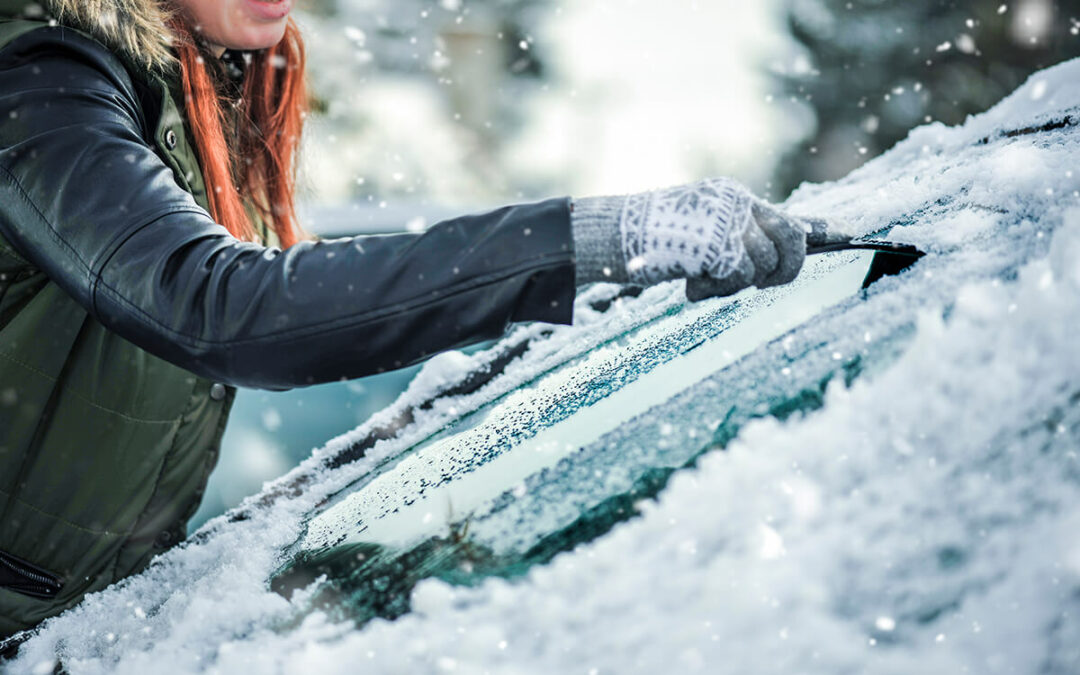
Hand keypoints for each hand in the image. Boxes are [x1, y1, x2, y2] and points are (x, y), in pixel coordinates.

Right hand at [572, 177, 836, 299]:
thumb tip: (761, 257)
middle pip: (791, 238)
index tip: (848, 232)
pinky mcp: (716, 243)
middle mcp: (733, 202)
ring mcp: (725, 220)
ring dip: (734, 285)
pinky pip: (739, 277)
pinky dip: (716, 290)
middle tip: (763, 283)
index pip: (784, 214)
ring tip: (698, 282)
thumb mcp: (695, 234)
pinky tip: (688, 284)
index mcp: (730, 197)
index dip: (818, 229)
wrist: (608, 236)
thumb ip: (732, 241)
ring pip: (763, 265)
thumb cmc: (646, 241)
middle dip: (787, 268)